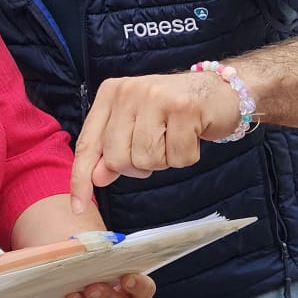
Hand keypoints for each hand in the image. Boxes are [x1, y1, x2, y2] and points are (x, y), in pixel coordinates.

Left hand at [70, 71, 239, 210]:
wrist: (220, 91)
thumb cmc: (173, 112)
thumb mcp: (136, 126)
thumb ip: (113, 150)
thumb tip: (97, 178)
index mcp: (111, 93)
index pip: (88, 143)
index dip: (81, 177)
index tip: (77, 206)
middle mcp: (129, 92)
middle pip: (118, 158)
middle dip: (138, 166)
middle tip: (157, 146)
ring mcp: (157, 98)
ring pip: (146, 161)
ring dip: (164, 160)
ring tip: (174, 137)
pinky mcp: (185, 109)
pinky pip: (177, 158)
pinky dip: (186, 157)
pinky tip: (191, 136)